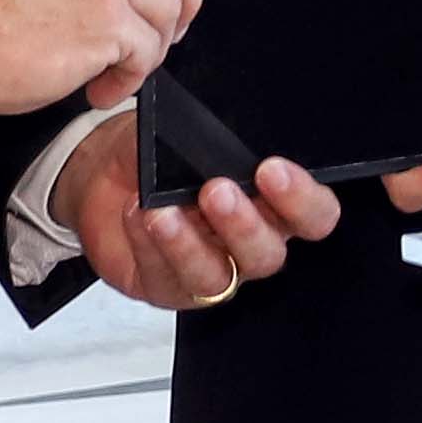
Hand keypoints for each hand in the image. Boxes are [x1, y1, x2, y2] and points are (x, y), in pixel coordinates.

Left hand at [55, 111, 339, 310]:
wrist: (107, 175)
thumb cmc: (163, 152)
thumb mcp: (190, 133)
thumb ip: (211, 139)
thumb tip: (213, 137)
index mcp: (272, 203)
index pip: (314, 214)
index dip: (303, 200)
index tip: (273, 170)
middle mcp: (248, 244)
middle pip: (269, 254)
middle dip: (244, 224)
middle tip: (217, 190)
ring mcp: (209, 271)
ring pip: (217, 278)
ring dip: (191, 245)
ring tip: (164, 210)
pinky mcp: (166, 289)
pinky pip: (164, 277)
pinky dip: (149, 244)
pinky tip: (137, 213)